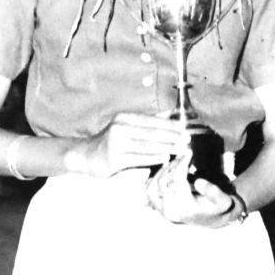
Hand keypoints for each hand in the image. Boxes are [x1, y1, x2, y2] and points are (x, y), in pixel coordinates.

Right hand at [67, 113, 187, 177]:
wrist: (86, 156)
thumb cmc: (110, 143)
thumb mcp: (125, 127)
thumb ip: (145, 123)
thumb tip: (169, 115)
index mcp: (124, 118)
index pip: (151, 120)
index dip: (170, 124)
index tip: (185, 128)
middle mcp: (120, 128)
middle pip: (152, 132)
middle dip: (172, 136)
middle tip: (188, 139)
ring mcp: (116, 143)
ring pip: (147, 145)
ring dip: (167, 147)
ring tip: (182, 150)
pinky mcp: (114, 158)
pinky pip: (138, 158)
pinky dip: (153, 158)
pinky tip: (165, 158)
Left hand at [145, 154, 241, 227]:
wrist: (213, 218)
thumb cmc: (218, 207)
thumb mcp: (223, 200)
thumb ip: (213, 192)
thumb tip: (198, 182)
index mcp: (186, 209)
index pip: (178, 181)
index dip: (182, 164)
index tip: (189, 152)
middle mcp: (171, 212)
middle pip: (164, 182)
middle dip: (172, 165)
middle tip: (182, 155)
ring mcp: (162, 211)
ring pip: (152, 187)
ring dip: (161, 172)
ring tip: (173, 162)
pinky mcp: (158, 208)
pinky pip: (147, 193)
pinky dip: (151, 180)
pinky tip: (163, 170)